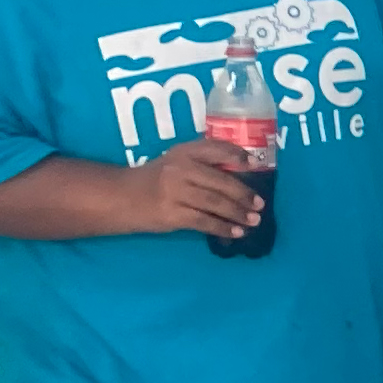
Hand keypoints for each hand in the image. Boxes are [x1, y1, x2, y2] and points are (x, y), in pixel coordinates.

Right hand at [115, 137, 262, 238]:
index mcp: (184, 152)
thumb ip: (202, 163)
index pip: (215, 148)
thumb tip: (241, 174)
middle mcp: (180, 169)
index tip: (255, 164)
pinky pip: (204, 221)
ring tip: (254, 221)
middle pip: (220, 181)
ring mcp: (175, 192)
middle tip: (260, 204)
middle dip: (243, 194)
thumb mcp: (176, 162)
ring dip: (237, 213)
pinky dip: (222, 228)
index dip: (236, 155)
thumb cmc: (156, 179)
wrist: (122, 197)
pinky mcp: (172, 214)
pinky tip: (236, 233)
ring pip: (215, 203)